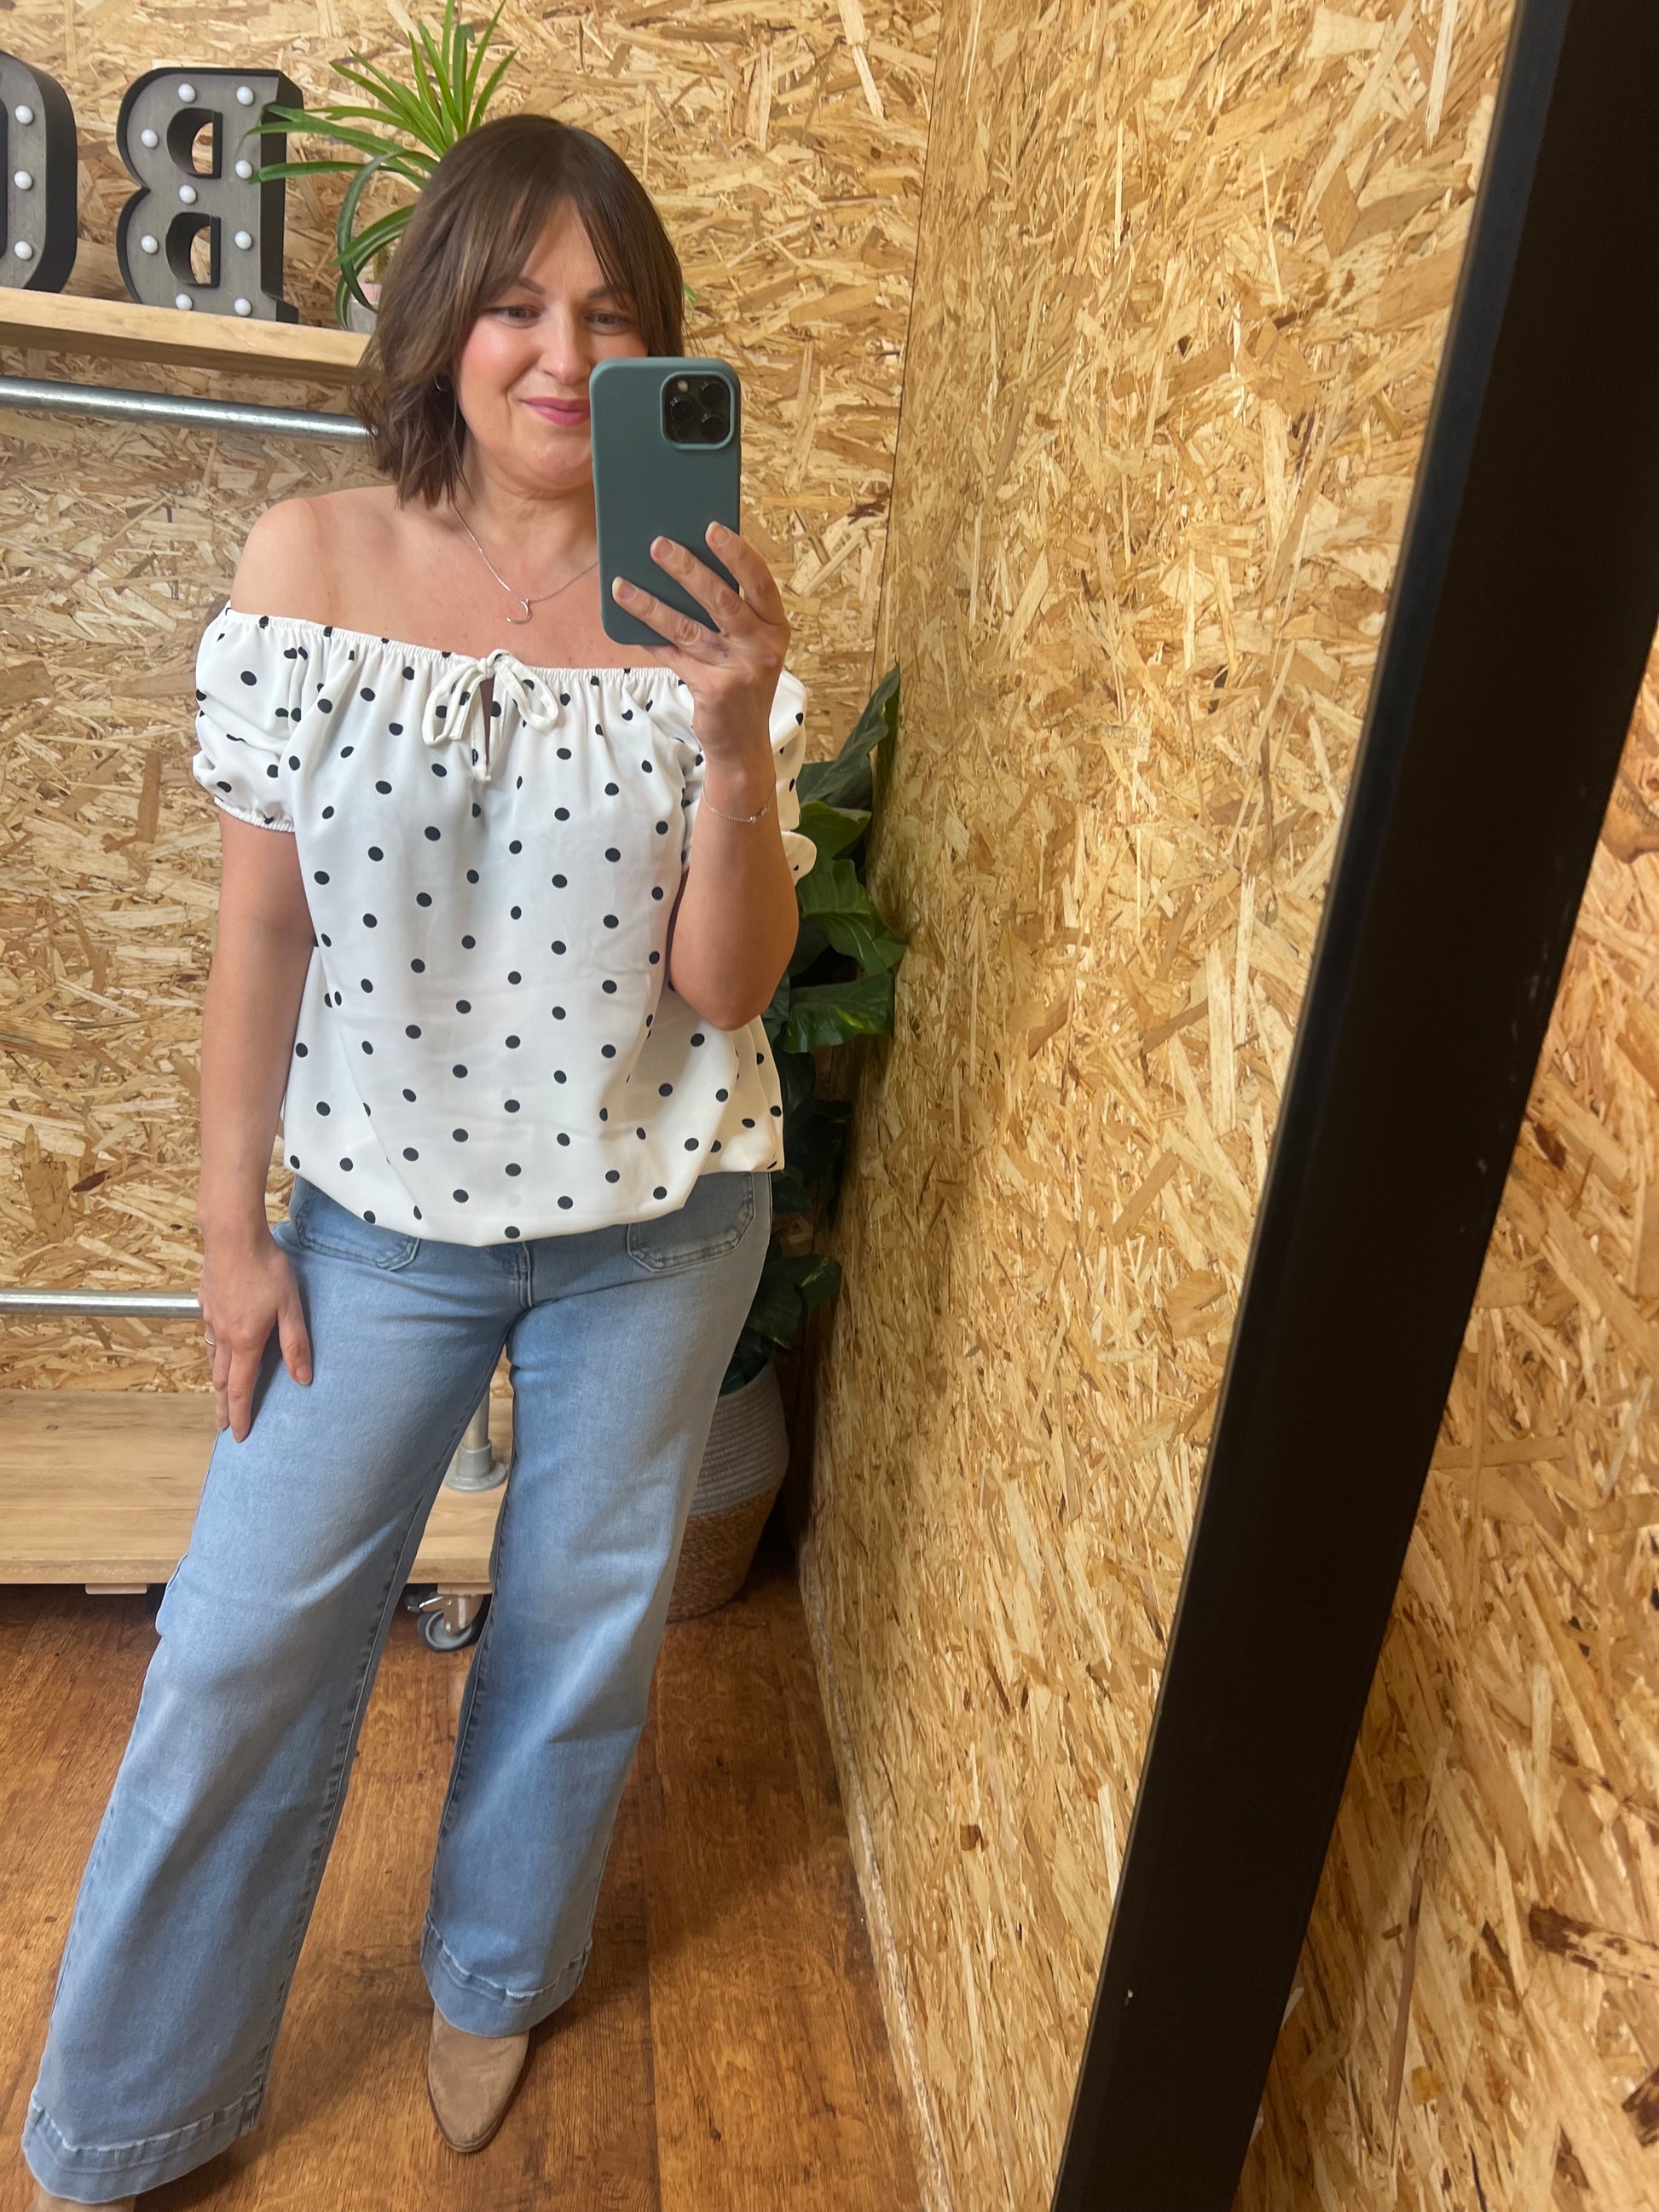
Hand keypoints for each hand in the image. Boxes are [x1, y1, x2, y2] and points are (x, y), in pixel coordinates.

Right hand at [199, 1228, 311, 1440]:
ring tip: (219, 1397)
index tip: (239, 1435)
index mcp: (244, 1341)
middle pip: (222, 1381)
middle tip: (223, 1427)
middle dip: (223, 1406)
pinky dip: (213, 1356)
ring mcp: (210, 1320)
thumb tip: (302, 1378)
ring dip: (216, 1384)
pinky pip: (209, 1339)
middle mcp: (223, 1336)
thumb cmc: (266, 1268)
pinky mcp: (206, 1304)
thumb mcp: (290, 1306)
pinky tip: (217, 1352)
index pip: (242, 1389)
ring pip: (212, 1361)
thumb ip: (296, 1344)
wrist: (232, 1235)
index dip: (241, 1415)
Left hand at [610, 523, 789, 772]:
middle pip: (721, 599)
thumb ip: (732, 613)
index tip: (711, 527)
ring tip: (622, 586)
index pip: (759, 581)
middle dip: (687, 569)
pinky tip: (628, 623)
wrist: (743, 744)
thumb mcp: (750, 646)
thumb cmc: (742, 682)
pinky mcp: (713, 690)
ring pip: (688, 628)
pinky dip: (649, 639)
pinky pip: (673, 656)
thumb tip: (685, 566)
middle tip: (657, 545)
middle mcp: (762, 647)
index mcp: (775, 627)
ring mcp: (739, 670)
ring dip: (651, 605)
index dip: (737, 553)